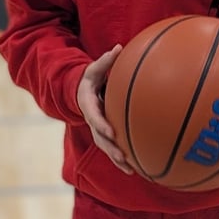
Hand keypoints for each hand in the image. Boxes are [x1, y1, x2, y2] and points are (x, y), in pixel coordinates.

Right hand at [76, 45, 132, 173]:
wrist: (81, 93)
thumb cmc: (91, 79)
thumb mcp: (94, 68)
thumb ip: (105, 60)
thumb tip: (118, 47)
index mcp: (89, 106)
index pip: (94, 117)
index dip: (101, 125)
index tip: (110, 131)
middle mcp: (94, 122)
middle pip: (101, 139)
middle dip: (111, 149)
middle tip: (122, 156)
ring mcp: (99, 131)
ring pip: (107, 148)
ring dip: (118, 160)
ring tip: (131, 170)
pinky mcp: (106, 136)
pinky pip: (115, 148)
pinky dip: (124, 159)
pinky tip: (138, 169)